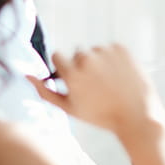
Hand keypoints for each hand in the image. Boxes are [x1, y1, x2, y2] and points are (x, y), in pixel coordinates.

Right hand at [28, 45, 163, 138]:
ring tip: (110, 83)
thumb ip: (45, 92)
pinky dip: (114, 60)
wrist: (137, 115)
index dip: (64, 67)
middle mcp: (86, 58)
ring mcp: (105, 52)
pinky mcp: (121, 49)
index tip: (73, 77)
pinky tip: (120, 77)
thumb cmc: (101, 115)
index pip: (57, 55)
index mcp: (72, 73)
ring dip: (99, 63)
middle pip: (77, 54)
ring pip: (95, 52)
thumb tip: (27, 76)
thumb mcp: (69, 108)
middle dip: (82, 66)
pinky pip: (111, 50)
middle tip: (95, 85)